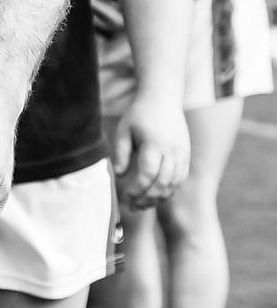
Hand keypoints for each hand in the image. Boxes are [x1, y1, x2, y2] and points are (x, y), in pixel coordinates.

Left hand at [112, 90, 189, 207]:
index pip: (148, 174)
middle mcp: (172, 150)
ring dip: (159, 198)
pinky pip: (180, 179)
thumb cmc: (139, 115)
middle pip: (163, 183)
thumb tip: (119, 175)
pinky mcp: (186, 156)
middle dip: (147, 199)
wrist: (163, 100)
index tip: (126, 198)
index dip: (137, 190)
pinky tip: (156, 196)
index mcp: (154, 143)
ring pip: (174, 184)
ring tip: (143, 205)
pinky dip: (169, 191)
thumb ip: (121, 153)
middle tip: (133, 207)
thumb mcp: (124, 130)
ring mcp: (182, 154)